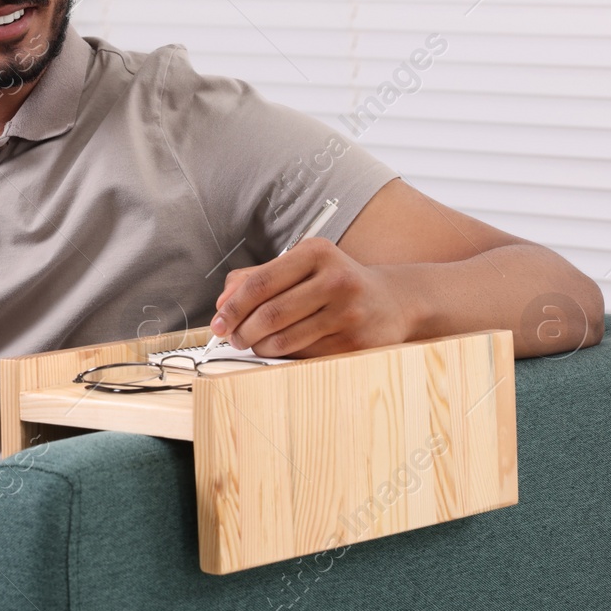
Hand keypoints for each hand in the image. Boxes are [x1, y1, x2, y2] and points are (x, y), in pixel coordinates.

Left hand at [210, 237, 411, 357]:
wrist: (391, 302)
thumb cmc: (334, 284)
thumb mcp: (300, 267)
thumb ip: (256, 278)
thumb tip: (222, 303)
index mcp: (316, 253)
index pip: (260, 282)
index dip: (232, 306)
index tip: (218, 323)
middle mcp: (336, 279)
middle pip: (270, 313)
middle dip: (242, 331)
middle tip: (233, 338)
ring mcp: (349, 312)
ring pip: (285, 339)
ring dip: (260, 347)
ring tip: (254, 344)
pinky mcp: (356, 342)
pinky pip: (305, 355)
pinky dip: (285, 357)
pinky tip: (282, 350)